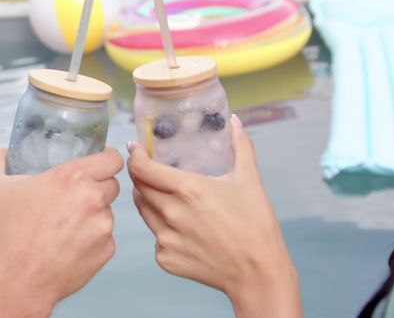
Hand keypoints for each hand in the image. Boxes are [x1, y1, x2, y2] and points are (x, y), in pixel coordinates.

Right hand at [0, 147, 123, 317]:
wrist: (12, 283)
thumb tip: (3, 151)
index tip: (100, 160)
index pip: (112, 158)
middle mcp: (92, 200)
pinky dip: (91, 239)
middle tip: (72, 196)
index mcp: (70, 177)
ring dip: (92, 215)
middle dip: (96, 187)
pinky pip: (104, 238)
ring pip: (106, 212)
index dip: (107, 157)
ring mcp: (102, 228)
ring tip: (63, 226)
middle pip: (111, 184)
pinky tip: (66, 245)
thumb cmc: (1, 236)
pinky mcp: (105, 251)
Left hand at [127, 115, 301, 317]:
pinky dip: (162, 229)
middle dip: (141, 176)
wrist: (258, 273)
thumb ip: (241, 147)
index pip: (142, 169)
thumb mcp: (250, 181)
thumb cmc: (256, 225)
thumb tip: (234, 121)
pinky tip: (181, 227)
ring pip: (144, 212)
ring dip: (149, 200)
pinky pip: (155, 237)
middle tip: (150, 170)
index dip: (135, 157)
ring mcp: (165, 239)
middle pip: (139, 189)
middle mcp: (171, 213)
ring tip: (164, 195)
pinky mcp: (165, 259)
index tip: (136, 150)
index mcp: (188, 190)